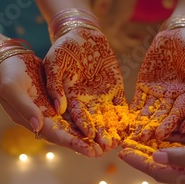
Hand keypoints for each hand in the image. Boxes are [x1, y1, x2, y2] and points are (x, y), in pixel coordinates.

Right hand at [0, 53, 103, 157]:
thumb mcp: (12, 90)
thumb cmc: (8, 75)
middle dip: (83, 143)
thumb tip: (38, 127)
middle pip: (66, 133)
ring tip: (103, 143)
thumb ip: (25, 107)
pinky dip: (85, 116)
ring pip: (72, 123)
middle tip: (101, 153)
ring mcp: (51, 108)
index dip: (71, 143)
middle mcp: (43, 117)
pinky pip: (74, 109)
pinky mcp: (59, 98)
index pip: (54, 135)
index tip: (88, 151)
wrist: (10, 60)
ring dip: (86, 133)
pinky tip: (99, 121)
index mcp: (31, 120)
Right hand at [43, 28, 127, 152]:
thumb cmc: (63, 48)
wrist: (79, 34)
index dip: (80, 132)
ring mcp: (99, 96)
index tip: (87, 142)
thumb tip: (58, 108)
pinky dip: (124, 115)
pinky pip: (120, 104)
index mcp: (68, 99)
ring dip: (111, 130)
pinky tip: (131, 125)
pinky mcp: (113, 88)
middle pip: (91, 124)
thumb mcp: (53, 64)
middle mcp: (84, 102)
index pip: (73, 120)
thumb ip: (55, 85)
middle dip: (98, 137)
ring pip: (106, 117)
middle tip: (105, 149)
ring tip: (119, 142)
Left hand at [118, 114, 184, 183]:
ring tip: (138, 136)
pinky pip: (184, 143)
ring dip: (156, 145)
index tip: (124, 153)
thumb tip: (156, 158)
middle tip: (126, 143)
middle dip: (144, 154)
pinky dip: (171, 138)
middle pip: (163, 164)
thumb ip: (182, 157)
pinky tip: (159, 130)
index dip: (142, 163)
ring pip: (172, 153)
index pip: (161, 173)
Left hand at [130, 28, 184, 140]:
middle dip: (154, 127)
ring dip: (142, 123)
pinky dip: (132, 110)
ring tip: (133, 135)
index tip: (163, 134)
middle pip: (163, 116)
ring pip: (149, 111)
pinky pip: (138, 99)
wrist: (179, 32)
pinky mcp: (145, 85)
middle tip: (144, 139)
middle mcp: (173, 97)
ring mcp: (158, 92)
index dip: (171, 123)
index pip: (180, 112)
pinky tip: (125, 121)